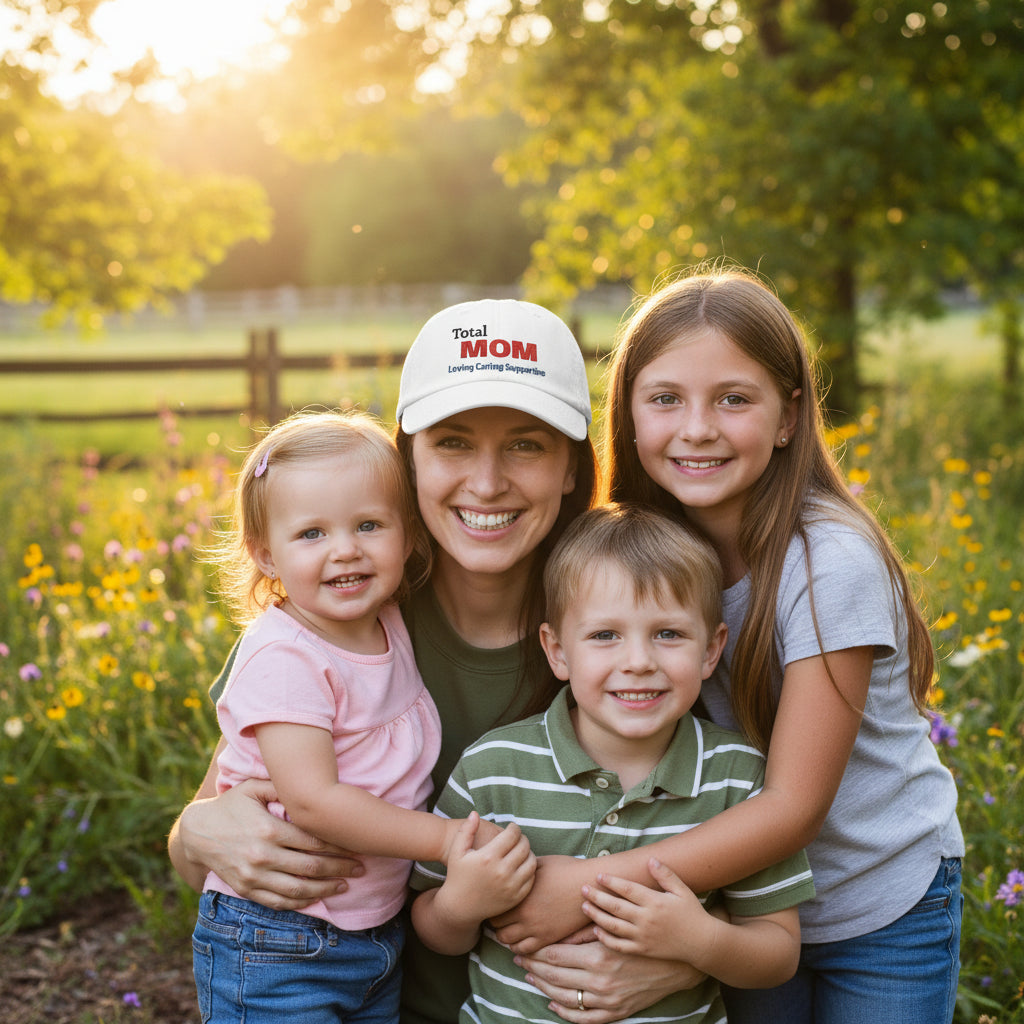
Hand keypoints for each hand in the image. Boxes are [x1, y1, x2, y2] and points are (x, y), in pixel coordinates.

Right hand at [180, 779, 363, 909]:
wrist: (197, 833)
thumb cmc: (231, 805)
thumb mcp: (253, 787)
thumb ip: (281, 786)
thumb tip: (310, 782)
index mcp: (269, 829)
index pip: (313, 841)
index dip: (338, 846)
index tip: (356, 847)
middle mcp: (262, 856)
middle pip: (311, 867)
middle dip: (340, 869)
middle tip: (360, 869)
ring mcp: (253, 877)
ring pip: (298, 890)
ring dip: (325, 890)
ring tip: (344, 886)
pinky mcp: (246, 890)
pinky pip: (278, 902)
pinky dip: (300, 903)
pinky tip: (317, 898)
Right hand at [443, 813, 535, 921]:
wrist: (460, 907)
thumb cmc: (458, 875)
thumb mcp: (457, 851)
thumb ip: (466, 830)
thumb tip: (475, 813)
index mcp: (488, 857)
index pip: (513, 835)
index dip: (514, 828)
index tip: (512, 828)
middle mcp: (502, 871)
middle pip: (524, 846)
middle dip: (522, 838)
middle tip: (517, 838)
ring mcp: (511, 886)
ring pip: (531, 861)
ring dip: (528, 853)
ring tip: (520, 850)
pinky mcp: (516, 897)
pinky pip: (531, 878)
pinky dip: (529, 869)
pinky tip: (521, 865)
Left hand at [491, 854, 590, 952]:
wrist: (588, 884)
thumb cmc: (565, 869)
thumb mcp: (538, 864)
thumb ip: (521, 872)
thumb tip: (509, 871)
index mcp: (519, 895)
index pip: (494, 909)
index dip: (493, 906)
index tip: (496, 903)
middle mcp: (525, 915)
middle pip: (497, 928)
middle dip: (496, 923)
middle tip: (501, 918)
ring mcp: (537, 929)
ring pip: (509, 942)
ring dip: (506, 936)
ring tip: (510, 929)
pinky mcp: (549, 938)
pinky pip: (526, 951)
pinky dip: (519, 947)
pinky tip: (522, 938)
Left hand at [515, 931, 708, 1023]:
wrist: (679, 963)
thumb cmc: (647, 935)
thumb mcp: (620, 922)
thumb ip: (589, 924)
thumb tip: (561, 921)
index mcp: (598, 955)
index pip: (554, 956)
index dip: (535, 953)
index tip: (521, 948)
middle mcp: (599, 981)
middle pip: (555, 976)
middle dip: (533, 968)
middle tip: (518, 961)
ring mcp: (608, 999)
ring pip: (565, 998)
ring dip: (544, 988)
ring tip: (530, 978)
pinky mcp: (617, 1012)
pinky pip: (585, 1018)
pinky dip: (566, 1013)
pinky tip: (553, 1003)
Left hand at [582, 859, 711, 962]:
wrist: (702, 943)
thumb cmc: (692, 913)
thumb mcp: (682, 890)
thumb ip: (665, 874)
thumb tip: (650, 859)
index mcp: (655, 902)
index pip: (627, 889)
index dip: (611, 882)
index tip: (598, 875)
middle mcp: (646, 919)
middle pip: (615, 907)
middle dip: (597, 897)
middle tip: (582, 889)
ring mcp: (643, 936)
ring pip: (613, 926)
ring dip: (596, 915)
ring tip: (584, 906)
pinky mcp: (643, 950)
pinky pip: (620, 945)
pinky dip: (606, 938)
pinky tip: (596, 930)